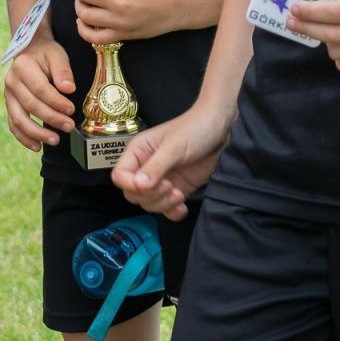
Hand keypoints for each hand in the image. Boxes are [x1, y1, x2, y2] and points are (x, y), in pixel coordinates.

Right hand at [3, 33, 75, 150]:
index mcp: (22, 66)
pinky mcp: (10, 106)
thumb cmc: (46, 53)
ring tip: (55, 140)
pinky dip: (24, 138)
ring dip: (37, 133)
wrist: (29, 51)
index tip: (71, 110)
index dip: (56, 102)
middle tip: (69, 126)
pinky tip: (37, 146)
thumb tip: (68, 89)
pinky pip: (13, 125)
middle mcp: (11, 82)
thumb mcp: (56, 54)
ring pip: (19, 119)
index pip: (40, 89)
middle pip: (30, 106)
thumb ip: (63, 70)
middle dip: (51, 118)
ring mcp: (8, 96)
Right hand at [111, 104, 229, 220]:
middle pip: (133, 194)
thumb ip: (155, 167)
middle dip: (150, 196)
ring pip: (149, 203)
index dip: (130, 185)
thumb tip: (138, 186)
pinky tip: (182, 206)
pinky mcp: (176, 189)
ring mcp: (162, 179)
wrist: (220, 129)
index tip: (148, 185)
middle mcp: (146, 167)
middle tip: (169, 186)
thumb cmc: (195, 128)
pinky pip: (167, 209)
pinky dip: (173, 212)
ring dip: (163, 204)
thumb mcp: (174, 147)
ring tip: (178, 194)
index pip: (120, 176)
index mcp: (138, 152)